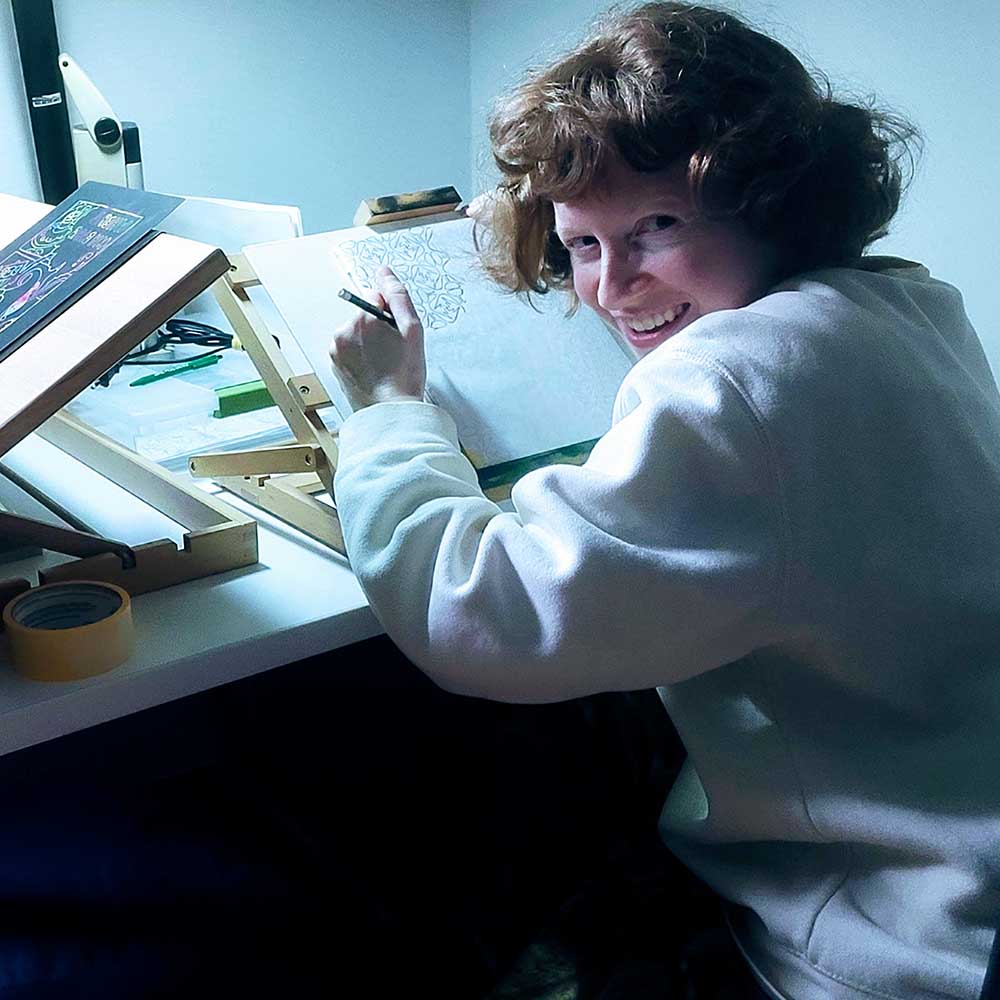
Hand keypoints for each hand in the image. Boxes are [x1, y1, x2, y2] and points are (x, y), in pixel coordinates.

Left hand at [329, 266, 425, 408]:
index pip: (377, 297)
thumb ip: (398, 296)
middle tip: (393, 352)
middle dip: (379, 328)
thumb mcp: (413, 331)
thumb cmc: (405, 376)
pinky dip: (360, 355)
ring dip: (369, 341)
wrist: (390, 411)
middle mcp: (343, 331)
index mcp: (363, 319)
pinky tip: (373, 369)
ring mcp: (336, 349)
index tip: (398, 334)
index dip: (392, 314)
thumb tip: (384, 272)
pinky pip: (349, 349)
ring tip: (384, 363)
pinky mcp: (334, 363)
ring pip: (356, 332)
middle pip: (364, 315)